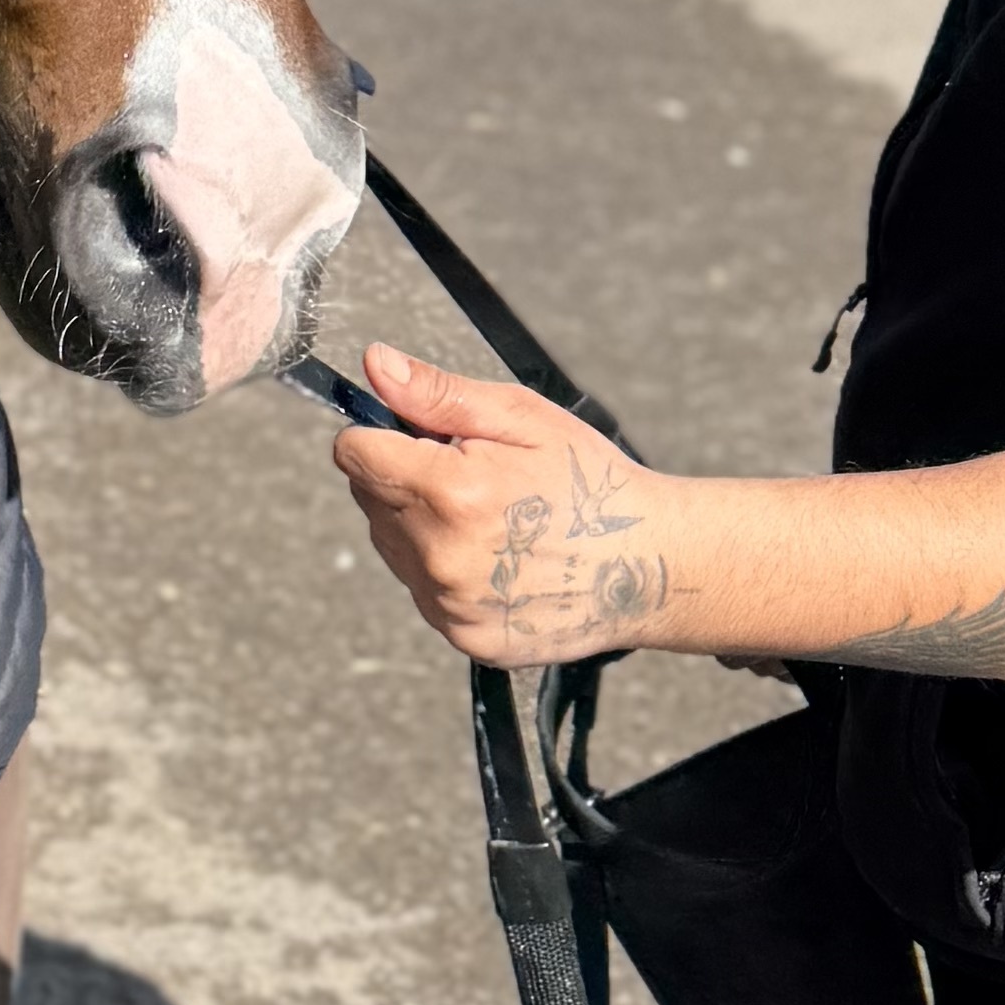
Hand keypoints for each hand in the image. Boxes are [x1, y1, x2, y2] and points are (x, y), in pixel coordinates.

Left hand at [323, 345, 676, 666]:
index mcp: (450, 493)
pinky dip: (443, 570)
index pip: (354, 454)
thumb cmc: (592, 484)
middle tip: (474, 475)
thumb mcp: (523, 418)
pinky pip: (422, 590)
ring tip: (491, 519)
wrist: (650, 568)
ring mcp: (452, 606)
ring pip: (391, 545)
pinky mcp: (466, 637)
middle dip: (405, 477)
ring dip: (420, 525)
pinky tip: (497, 557)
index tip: (421, 436)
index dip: (382, 434)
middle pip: (369, 499)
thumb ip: (438, 395)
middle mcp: (441, 557)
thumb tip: (375, 366)